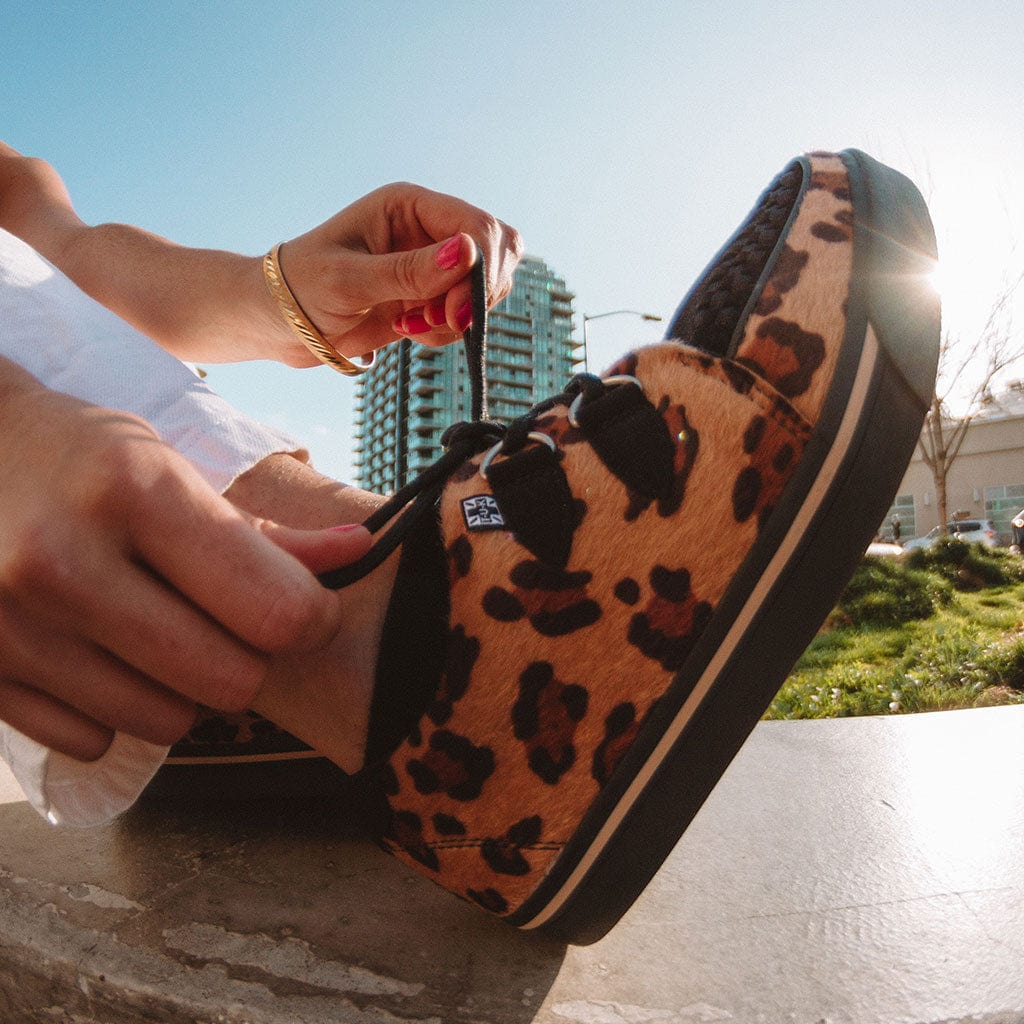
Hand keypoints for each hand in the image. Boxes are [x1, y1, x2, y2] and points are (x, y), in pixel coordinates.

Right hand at [0, 364, 370, 760]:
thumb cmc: (80, 457)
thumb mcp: (170, 467)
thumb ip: (268, 529)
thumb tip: (360, 550)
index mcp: (134, 490)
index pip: (275, 610)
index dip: (310, 618)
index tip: (303, 606)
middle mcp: (63, 560)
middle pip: (230, 680)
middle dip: (246, 656)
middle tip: (223, 620)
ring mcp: (9, 625)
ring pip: (167, 722)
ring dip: (180, 687)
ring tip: (152, 629)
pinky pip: (94, 739)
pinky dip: (110, 708)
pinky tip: (92, 650)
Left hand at [279, 182, 522, 358]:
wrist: (280, 321)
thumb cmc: (302, 287)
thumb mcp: (350, 280)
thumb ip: (410, 271)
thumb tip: (468, 251)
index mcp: (409, 205)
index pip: (477, 225)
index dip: (481, 267)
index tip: (457, 311)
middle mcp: (427, 229)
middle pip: (495, 252)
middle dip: (477, 294)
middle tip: (444, 322)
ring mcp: (432, 265)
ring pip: (486, 287)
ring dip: (461, 316)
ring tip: (413, 325)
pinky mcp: (430, 297)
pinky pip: (466, 314)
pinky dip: (447, 331)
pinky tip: (409, 330)